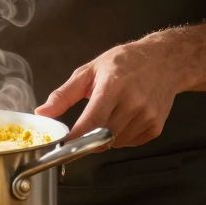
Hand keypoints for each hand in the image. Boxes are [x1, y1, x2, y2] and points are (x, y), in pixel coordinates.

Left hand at [34, 41, 185, 147]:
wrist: (163, 61)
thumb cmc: (124, 62)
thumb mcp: (90, 71)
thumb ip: (63, 94)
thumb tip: (42, 113)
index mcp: (113, 85)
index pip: (92, 121)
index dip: (76, 136)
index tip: (64, 142)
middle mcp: (133, 102)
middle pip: (103, 136)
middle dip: (87, 138)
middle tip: (82, 130)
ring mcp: (147, 116)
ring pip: (115, 143)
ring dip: (104, 138)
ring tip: (108, 115)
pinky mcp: (156, 127)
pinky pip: (130, 143)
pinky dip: (120, 137)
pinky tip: (122, 119)